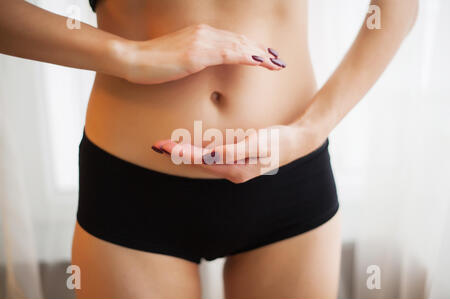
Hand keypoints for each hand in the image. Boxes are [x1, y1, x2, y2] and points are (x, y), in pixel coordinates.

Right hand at [117, 24, 286, 83]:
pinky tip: (259, 61)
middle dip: (262, 51)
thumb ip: (196, 59)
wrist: (133, 60)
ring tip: (276, 63)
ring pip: (239, 45)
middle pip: (241, 40)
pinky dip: (247, 56)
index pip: (233, 40)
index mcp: (201, 35)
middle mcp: (204, 33)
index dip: (252, 48)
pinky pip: (228, 53)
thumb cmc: (153, 64)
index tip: (266, 57)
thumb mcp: (180, 60)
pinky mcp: (196, 53)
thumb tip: (207, 66)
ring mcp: (201, 41)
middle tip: (278, 60)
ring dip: (260, 54)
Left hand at [152, 123, 325, 183]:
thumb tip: (210, 155)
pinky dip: (197, 151)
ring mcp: (234, 167)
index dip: (182, 153)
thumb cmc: (278, 141)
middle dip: (178, 154)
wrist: (297, 142)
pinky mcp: (236, 159)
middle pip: (198, 163)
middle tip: (157, 145)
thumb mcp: (257, 143)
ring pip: (203, 161)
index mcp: (235, 170)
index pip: (201, 161)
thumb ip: (233, 151)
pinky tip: (188, 146)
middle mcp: (232, 172)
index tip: (164, 146)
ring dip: (184, 153)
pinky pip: (211, 157)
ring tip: (166, 146)